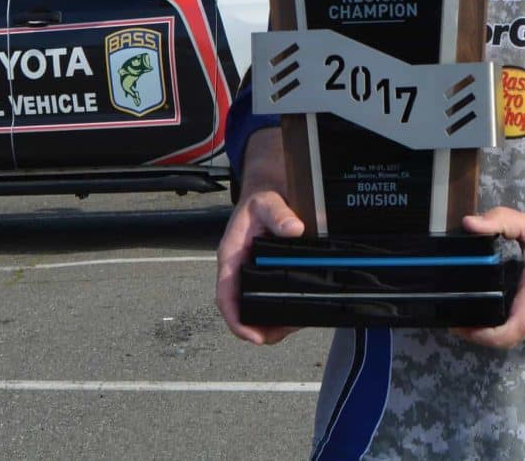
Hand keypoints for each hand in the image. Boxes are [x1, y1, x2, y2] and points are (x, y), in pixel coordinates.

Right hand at [215, 185, 304, 343]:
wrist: (268, 188)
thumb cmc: (260, 198)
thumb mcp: (267, 202)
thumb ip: (279, 214)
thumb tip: (294, 229)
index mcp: (232, 256)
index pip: (226, 296)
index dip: (237, 321)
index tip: (253, 336)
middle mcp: (240, 269)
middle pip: (242, 310)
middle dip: (260, 328)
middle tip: (285, 331)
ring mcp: (253, 273)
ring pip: (257, 307)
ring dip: (273, 322)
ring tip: (295, 323)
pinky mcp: (268, 273)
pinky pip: (271, 297)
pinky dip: (283, 309)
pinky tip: (299, 310)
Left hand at [452, 206, 524, 348]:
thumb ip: (500, 221)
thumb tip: (469, 224)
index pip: (513, 329)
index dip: (485, 336)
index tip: (462, 327)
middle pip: (513, 334)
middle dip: (485, 330)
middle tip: (462, 316)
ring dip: (504, 326)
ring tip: (482, 310)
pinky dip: (521, 322)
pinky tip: (511, 306)